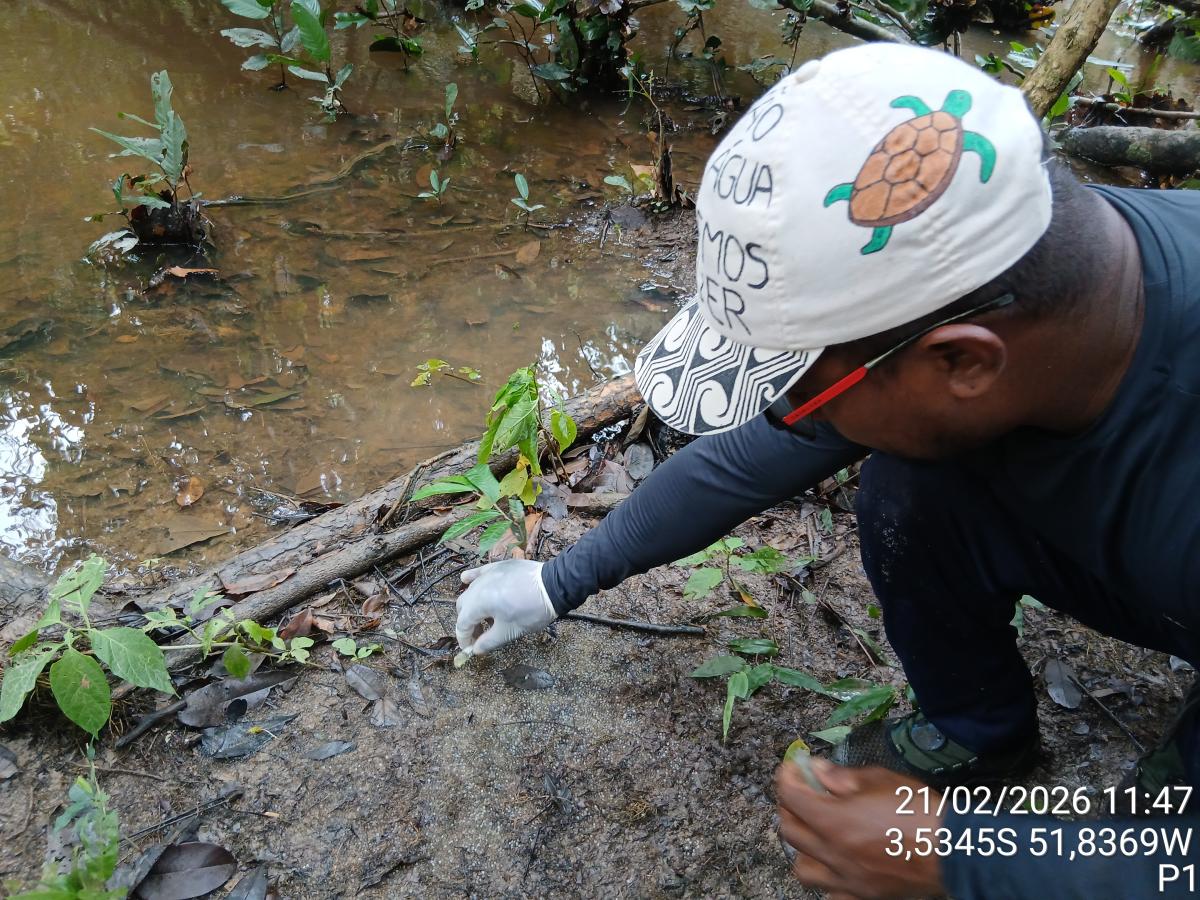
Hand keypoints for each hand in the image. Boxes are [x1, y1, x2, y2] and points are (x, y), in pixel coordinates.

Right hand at [454, 559, 556, 655]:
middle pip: (463, 607)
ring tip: (486, 618)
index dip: (464, 639)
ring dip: (472, 606)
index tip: (469, 649)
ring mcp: (487, 574)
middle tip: (480, 636)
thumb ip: (488, 642)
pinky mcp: (498, 566)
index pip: (462, 623)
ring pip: (470, 591)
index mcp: (477, 603)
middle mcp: (477, 586)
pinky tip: (466, 580)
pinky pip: (479, 572)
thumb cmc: (531, 611)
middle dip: (468, 624)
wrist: (553, 586)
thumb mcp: (509, 632)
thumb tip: (475, 650)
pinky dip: (471, 579)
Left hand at [775, 758, 944, 899]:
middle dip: (789, 806)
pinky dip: (826, 877)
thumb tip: (817, 771)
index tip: (793, 767)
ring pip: (802, 867)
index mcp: (834, 821)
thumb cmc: (919, 809)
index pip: (791, 796)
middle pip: (790, 830)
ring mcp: (846, 879)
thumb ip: (842, 776)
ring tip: (815, 831)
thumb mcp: (881, 779)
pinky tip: (836, 863)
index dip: (788, 776)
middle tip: (803, 792)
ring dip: (802, 846)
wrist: (953, 849)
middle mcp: (833, 853)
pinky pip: (830, 893)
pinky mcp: (862, 895)